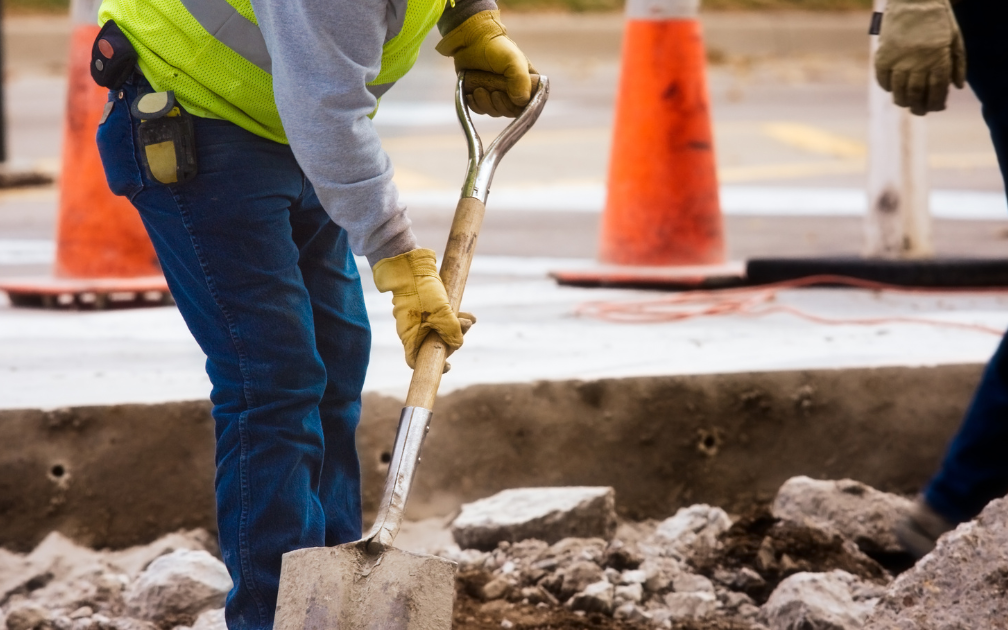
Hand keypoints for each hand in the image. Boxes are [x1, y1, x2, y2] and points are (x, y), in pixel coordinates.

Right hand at [372, 248, 474, 368]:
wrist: (411, 265)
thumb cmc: (422, 291)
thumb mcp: (442, 313)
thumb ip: (452, 332)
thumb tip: (458, 344)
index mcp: (411, 337)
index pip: (417, 361)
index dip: (434, 365)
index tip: (449, 366)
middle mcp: (413, 331)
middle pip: (435, 344)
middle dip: (454, 338)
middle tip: (467, 326)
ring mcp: (418, 319)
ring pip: (440, 330)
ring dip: (457, 325)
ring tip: (471, 318)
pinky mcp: (424, 309)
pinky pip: (440, 318)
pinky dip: (453, 317)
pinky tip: (468, 314)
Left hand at [435, 10, 534, 116]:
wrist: (471, 40)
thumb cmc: (496, 47)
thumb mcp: (514, 61)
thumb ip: (521, 80)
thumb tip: (521, 101)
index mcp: (526, 83)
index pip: (526, 105)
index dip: (516, 107)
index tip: (507, 96)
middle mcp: (513, 90)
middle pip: (509, 111)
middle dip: (499, 105)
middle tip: (493, 92)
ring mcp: (496, 93)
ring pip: (494, 112)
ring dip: (485, 104)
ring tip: (479, 89)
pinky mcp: (481, 94)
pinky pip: (480, 109)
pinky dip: (476, 105)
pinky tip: (472, 94)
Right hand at [875, 0, 965, 115]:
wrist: (914, 0)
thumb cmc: (938, 20)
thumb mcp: (955, 38)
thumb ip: (958, 63)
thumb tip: (957, 87)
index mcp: (939, 57)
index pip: (937, 89)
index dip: (936, 102)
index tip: (936, 108)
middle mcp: (918, 61)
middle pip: (916, 94)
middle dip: (918, 107)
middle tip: (919, 111)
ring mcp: (899, 59)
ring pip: (898, 91)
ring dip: (902, 101)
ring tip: (905, 103)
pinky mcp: (883, 56)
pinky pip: (883, 80)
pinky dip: (887, 87)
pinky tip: (892, 89)